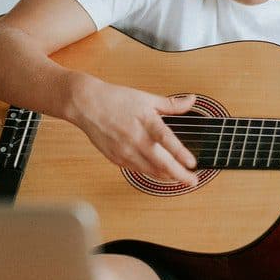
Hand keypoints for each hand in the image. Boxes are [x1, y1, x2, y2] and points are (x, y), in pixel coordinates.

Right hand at [67, 78, 198, 185]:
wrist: (86, 105)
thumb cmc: (116, 100)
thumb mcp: (146, 98)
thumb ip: (171, 104)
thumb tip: (192, 100)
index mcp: (145, 122)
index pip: (166, 140)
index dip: (180, 153)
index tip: (192, 163)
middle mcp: (135, 139)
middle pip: (160, 163)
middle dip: (179, 175)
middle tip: (192, 181)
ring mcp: (124, 151)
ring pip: (150, 171)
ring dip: (166, 177)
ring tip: (180, 179)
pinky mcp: (116, 158)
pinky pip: (137, 170)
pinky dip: (151, 173)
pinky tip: (160, 173)